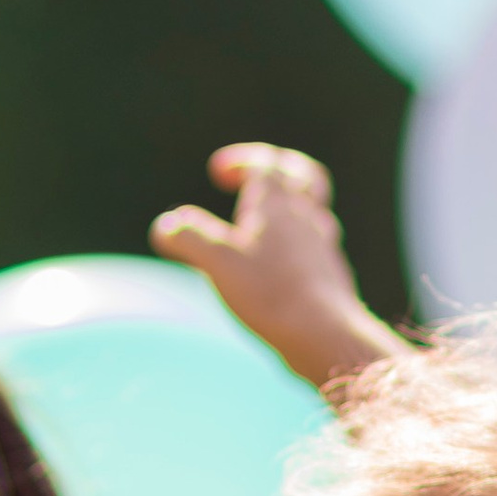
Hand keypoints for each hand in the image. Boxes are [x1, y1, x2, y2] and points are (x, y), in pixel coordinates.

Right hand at [151, 145, 405, 395]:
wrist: (324, 334)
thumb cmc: (271, 292)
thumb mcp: (217, 261)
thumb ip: (188, 237)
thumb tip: (165, 226)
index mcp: (277, 205)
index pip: (266, 163)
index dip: (242, 161)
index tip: (218, 173)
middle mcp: (306, 220)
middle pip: (304, 177)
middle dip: (280, 170)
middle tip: (259, 179)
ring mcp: (323, 249)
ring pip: (315, 213)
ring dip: (292, 210)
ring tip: (267, 226)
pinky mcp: (331, 279)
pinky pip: (318, 249)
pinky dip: (300, 245)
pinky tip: (285, 266)